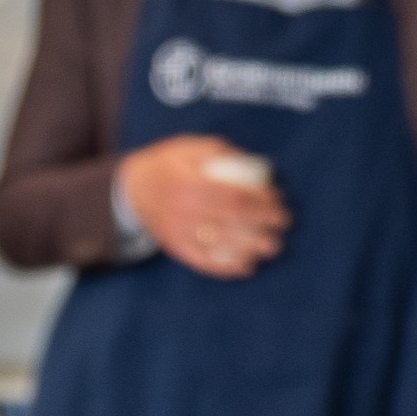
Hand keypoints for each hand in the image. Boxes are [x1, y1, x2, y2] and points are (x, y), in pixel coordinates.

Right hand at [119, 135, 288, 277]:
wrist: (132, 189)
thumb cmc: (169, 164)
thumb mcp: (191, 147)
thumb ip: (221, 152)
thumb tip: (255, 165)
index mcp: (187, 182)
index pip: (232, 194)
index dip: (259, 199)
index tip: (278, 198)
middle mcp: (181, 210)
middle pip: (230, 220)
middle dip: (263, 222)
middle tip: (284, 222)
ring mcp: (177, 232)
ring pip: (219, 244)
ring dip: (251, 248)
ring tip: (274, 247)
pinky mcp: (175, 248)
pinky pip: (203, 262)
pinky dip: (226, 268)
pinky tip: (248, 267)